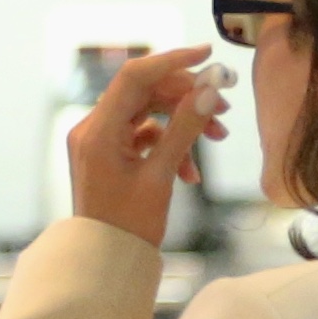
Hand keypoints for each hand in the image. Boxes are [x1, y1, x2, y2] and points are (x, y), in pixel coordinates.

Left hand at [66, 46, 233, 248]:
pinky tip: (191, 172)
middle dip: (186, 96)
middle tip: (224, 106)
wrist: (105, 264)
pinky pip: (144, 136)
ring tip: (217, 137)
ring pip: (148, 113)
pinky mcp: (110, 155)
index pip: (135, 76)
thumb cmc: (128, 228)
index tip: (208, 55)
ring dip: (183, 122)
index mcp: (98, 131)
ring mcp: (100, 142)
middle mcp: (93, 129)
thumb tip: (208, 91)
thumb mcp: (160, 176)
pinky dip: (170, 145)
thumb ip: (184, 129)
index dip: (172, 60)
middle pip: (144, 92)